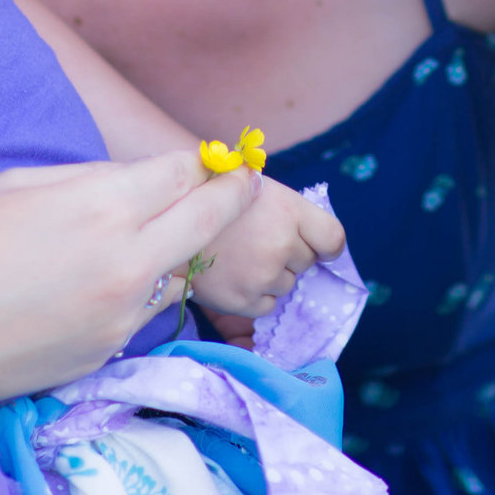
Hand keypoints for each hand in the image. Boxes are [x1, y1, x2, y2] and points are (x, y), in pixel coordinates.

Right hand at [0, 149, 257, 417]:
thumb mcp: (18, 185)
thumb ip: (88, 179)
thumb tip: (132, 180)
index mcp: (103, 207)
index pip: (183, 173)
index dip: (203, 160)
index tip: (217, 156)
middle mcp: (127, 261)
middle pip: (210, 218)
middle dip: (232, 195)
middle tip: (245, 182)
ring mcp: (122, 314)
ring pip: (181, 270)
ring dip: (179, 249)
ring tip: (162, 234)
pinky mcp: (107, 352)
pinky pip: (145, 310)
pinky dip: (141, 290)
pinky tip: (108, 282)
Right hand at [189, 175, 345, 319]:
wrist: (162, 222)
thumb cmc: (211, 199)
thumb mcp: (252, 188)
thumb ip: (288, 213)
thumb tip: (321, 245)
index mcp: (289, 209)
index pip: (333, 238)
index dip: (327, 246)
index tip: (320, 248)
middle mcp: (281, 243)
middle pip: (307, 262)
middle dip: (290, 256)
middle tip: (258, 242)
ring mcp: (262, 275)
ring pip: (286, 286)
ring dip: (271, 276)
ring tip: (240, 257)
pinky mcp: (243, 301)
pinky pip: (267, 306)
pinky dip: (254, 296)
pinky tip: (233, 275)